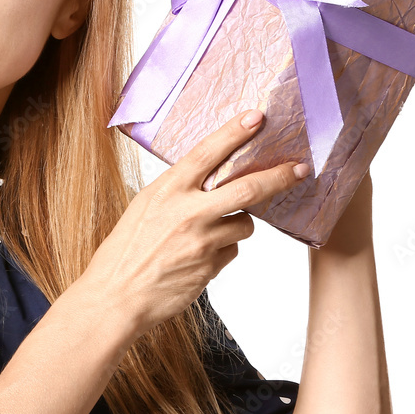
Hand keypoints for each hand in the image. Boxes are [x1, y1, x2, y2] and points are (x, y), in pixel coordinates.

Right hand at [79, 111, 308, 338]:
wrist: (115, 296)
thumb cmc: (124, 252)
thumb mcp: (144, 208)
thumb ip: (177, 192)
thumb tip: (209, 180)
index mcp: (166, 191)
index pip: (206, 153)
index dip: (234, 132)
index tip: (257, 117)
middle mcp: (187, 212)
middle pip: (247, 188)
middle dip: (279, 176)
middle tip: (299, 169)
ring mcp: (202, 242)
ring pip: (244, 225)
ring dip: (238, 224)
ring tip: (211, 232)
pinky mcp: (210, 268)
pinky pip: (231, 251)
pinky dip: (222, 251)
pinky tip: (198, 258)